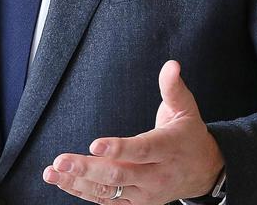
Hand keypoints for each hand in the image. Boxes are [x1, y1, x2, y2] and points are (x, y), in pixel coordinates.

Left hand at [42, 60, 224, 203]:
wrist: (203, 171)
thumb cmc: (188, 135)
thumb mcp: (186, 109)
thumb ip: (173, 88)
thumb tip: (171, 65)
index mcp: (168, 148)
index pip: (142, 150)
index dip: (118, 148)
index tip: (94, 145)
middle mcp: (156, 174)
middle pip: (119, 174)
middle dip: (87, 169)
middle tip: (61, 161)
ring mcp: (145, 192)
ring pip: (109, 192)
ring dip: (78, 183)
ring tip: (53, 172)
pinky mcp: (136, 203)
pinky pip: (108, 202)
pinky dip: (83, 193)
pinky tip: (63, 183)